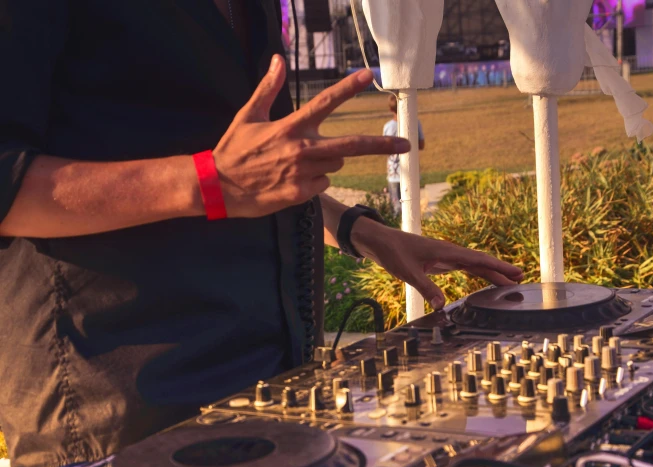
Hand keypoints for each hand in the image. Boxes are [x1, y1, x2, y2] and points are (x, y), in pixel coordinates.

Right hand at [212, 55, 409, 217]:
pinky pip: (322, 184)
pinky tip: (293, 179)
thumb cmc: (233, 149)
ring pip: (335, 163)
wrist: (217, 187)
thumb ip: (267, 88)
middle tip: (407, 144)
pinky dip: (315, 181)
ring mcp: (303, 173)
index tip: (368, 76)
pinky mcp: (300, 194)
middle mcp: (301, 149)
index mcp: (290, 127)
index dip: (348, 88)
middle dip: (382, 144)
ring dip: (328, 160)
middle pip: (351, 144)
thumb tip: (278, 59)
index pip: (325, 103)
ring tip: (299, 161)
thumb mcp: (248, 115)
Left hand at [352, 219, 523, 309]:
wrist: (380, 241)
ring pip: (475, 265)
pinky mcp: (440, 261)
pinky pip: (464, 268)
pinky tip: (484, 280)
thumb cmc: (392, 253)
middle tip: (521, 280)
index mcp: (446, 252)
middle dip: (501, 271)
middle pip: (481, 262)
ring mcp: (446, 257)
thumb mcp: (407, 272)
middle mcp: (449, 253)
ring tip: (509, 282)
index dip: (498, 267)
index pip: (478, 260)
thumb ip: (426, 288)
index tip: (516, 273)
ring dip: (491, 273)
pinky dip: (477, 274)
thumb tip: (442, 306)